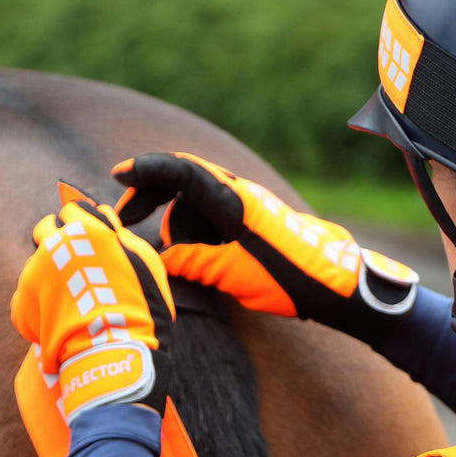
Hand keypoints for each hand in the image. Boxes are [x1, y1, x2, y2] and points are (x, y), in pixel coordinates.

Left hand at [11, 184, 174, 423]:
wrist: (113, 350)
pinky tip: (63, 318)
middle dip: (59, 241)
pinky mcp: (22, 302)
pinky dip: (43, 304)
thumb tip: (107, 220)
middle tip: (78, 265)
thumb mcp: (146, 262)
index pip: (74, 210)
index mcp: (83, 229)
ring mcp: (33, 272)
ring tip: (71, 296)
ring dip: (50, 272)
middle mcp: (53, 244)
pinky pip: (30, 296)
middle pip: (46, 229)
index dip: (84, 225)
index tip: (92, 242)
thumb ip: (123, 234)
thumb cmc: (139, 307)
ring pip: (38, 263)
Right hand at [112, 152, 418, 346]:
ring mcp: (248, 208)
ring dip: (176, 225)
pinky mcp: (254, 225)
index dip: (145, 170)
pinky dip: (196, 234)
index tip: (117, 176)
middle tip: (127, 218)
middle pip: (183, 183)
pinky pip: (214, 220)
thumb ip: (191, 261)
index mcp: (231, 200)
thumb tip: (159, 258)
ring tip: (169, 257)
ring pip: (197, 205)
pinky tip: (193, 260)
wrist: (338, 286)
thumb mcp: (232, 273)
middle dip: (152, 197)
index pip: (179, 171)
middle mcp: (238, 196)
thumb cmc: (289, 278)